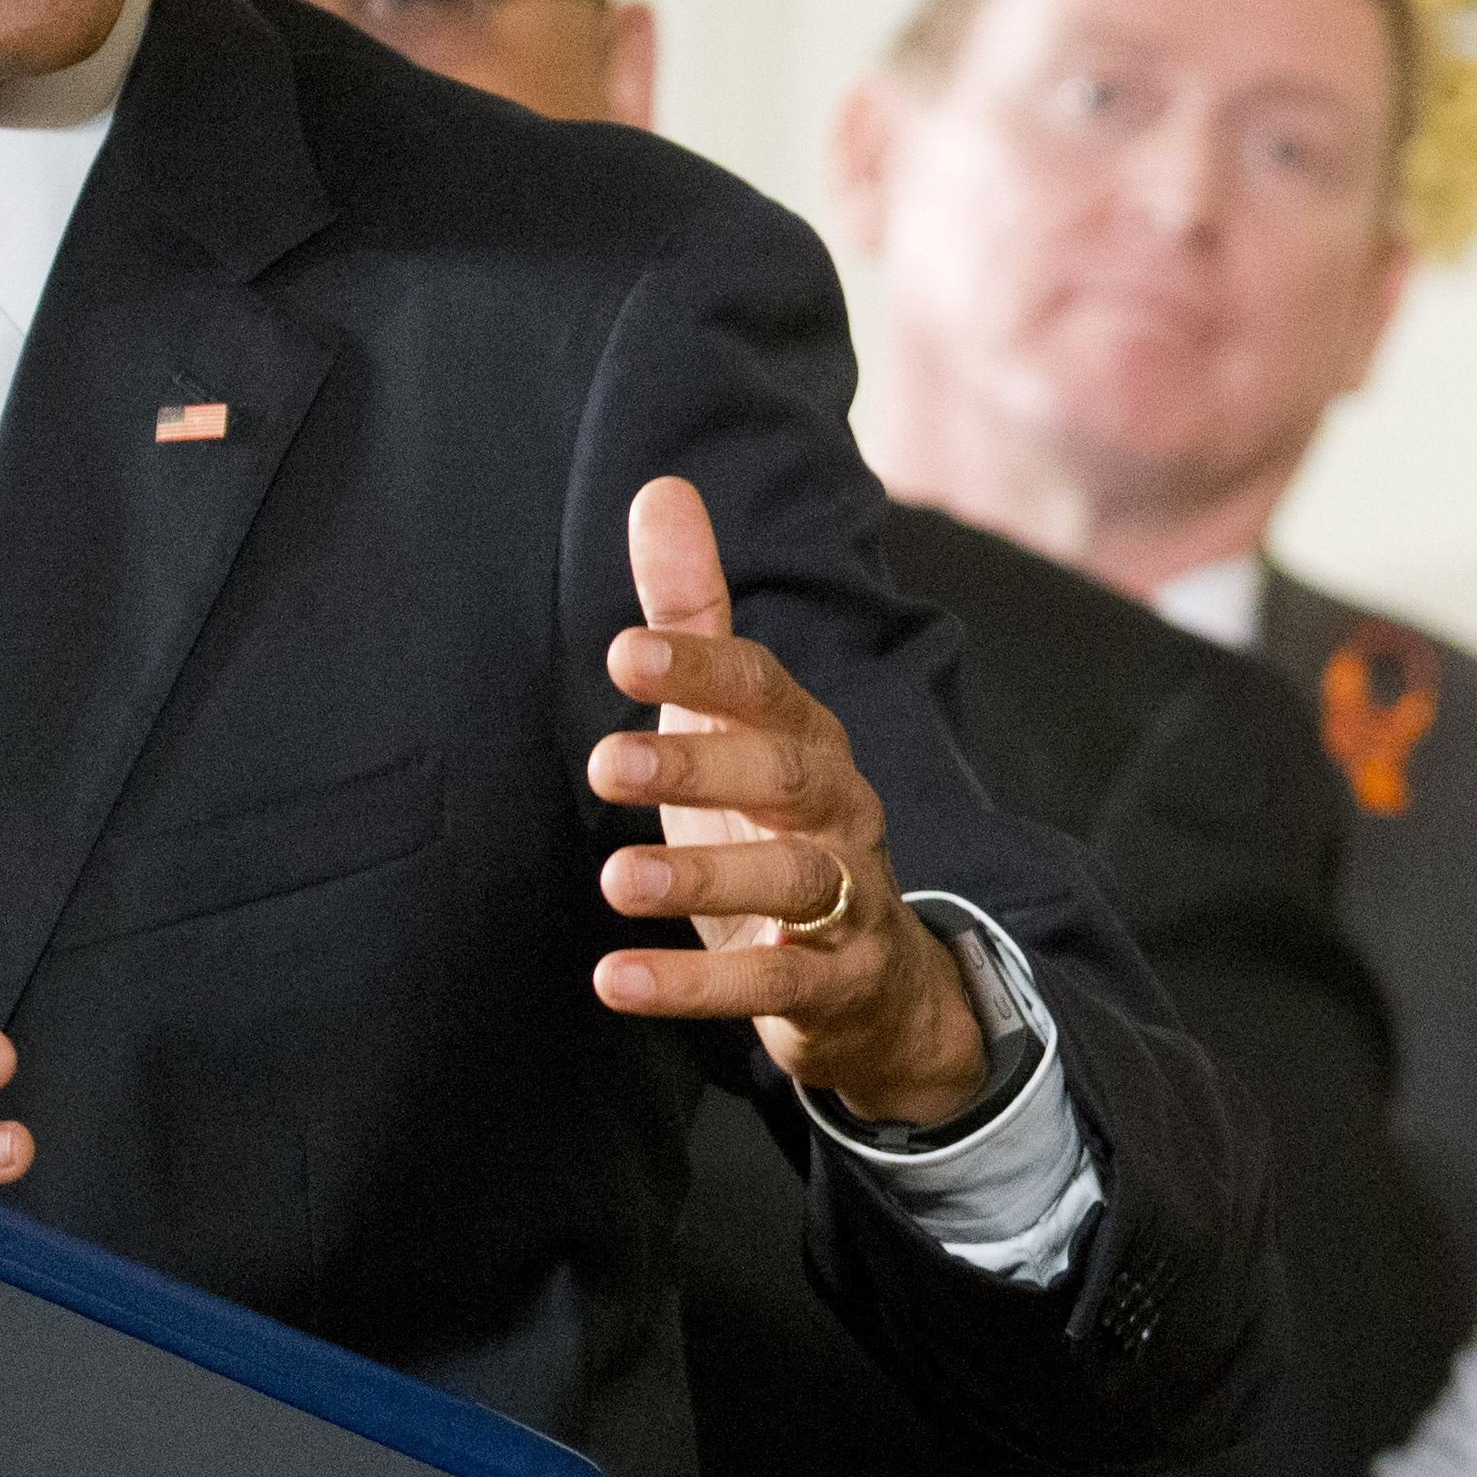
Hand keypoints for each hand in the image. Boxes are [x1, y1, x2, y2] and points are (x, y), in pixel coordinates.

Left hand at [587, 476, 988, 1127]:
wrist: (874, 981)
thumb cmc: (773, 825)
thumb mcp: (729, 726)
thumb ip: (693, 622)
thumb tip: (660, 488)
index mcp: (808, 736)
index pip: (764, 688)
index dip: (701, 669)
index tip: (623, 654)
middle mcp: (840, 807)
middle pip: (786, 775)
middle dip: (699, 768)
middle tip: (602, 767)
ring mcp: (848, 898)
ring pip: (794, 879)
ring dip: (702, 880)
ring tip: (613, 881)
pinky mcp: (834, 983)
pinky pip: (773, 984)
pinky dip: (694, 988)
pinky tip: (614, 981)